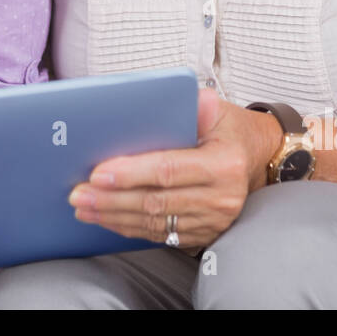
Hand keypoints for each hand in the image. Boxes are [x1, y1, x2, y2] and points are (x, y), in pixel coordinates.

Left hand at [67, 87, 275, 250]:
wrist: (258, 158)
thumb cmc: (229, 130)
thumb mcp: (217, 109)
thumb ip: (189, 105)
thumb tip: (154, 100)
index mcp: (223, 164)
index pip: (168, 170)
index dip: (130, 174)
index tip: (97, 173)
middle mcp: (221, 198)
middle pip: (156, 202)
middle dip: (111, 199)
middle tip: (78, 194)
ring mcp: (213, 220)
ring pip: (155, 223)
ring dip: (113, 216)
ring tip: (83, 207)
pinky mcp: (204, 234)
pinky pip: (160, 234)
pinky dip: (129, 227)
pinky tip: (106, 218)